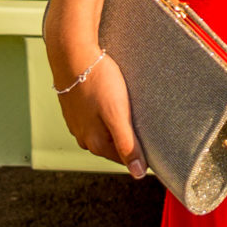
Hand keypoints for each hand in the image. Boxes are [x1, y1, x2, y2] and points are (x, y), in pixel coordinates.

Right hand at [50, 46, 145, 176]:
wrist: (71, 53)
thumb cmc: (97, 80)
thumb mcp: (117, 114)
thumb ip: (127, 145)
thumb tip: (137, 174)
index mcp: (95, 144)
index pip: (125, 159)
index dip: (142, 151)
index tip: (155, 138)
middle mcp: (83, 137)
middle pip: (115, 145)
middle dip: (130, 136)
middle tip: (144, 118)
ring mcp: (77, 123)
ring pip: (105, 130)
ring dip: (118, 123)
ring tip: (129, 107)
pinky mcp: (75, 109)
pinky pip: (96, 117)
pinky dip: (106, 112)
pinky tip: (112, 99)